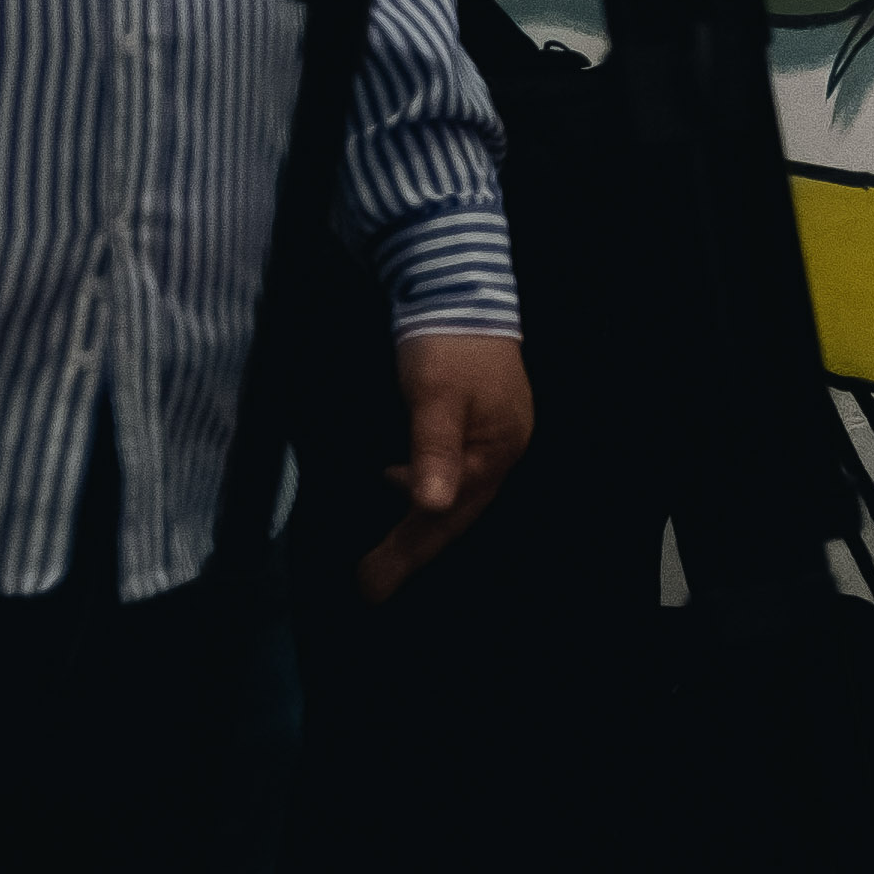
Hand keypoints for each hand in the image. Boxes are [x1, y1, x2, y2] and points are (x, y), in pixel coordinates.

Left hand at [360, 332, 534, 601]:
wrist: (461, 285)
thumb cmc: (447, 342)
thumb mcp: (434, 396)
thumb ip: (432, 450)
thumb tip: (429, 505)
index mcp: (496, 450)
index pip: (449, 516)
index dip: (408, 553)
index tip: (370, 587)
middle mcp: (502, 449)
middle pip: (457, 513)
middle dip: (412, 550)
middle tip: (371, 585)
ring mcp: (494, 434)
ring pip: (456, 494)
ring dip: (419, 523)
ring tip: (384, 549)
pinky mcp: (479, 418)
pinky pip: (454, 471)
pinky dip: (425, 488)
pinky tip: (399, 481)